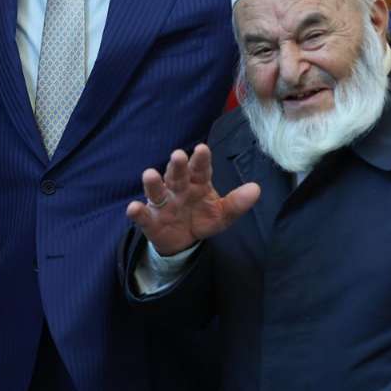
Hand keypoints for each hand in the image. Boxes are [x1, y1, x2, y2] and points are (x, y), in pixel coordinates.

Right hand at [125, 144, 260, 255]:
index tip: (202, 149)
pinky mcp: (150, 220)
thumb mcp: (222, 214)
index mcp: (197, 183)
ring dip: (152, 183)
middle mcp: (178, 188)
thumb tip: (257, 189)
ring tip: (149, 174)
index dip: (201, 160)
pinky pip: (143, 215)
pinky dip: (137, 211)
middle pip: (176, 175)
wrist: (184, 242)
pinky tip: (133, 208)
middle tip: (177, 155)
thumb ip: (237, 202)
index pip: (200, 169)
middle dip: (176, 165)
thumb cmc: (203, 218)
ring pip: (157, 190)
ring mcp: (162, 203)